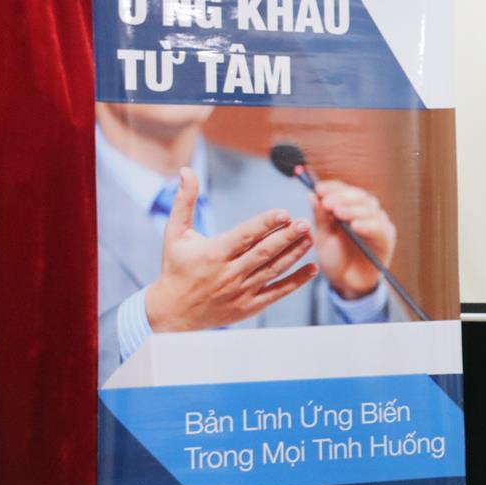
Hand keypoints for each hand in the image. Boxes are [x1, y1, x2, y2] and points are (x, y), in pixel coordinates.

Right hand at [144, 168, 317, 331]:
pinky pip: (277, 292)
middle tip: (305, 223)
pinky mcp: (250, 306)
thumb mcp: (175, 234)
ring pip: (273, 270)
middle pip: (263, 253)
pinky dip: (296, 281)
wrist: (173, 313)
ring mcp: (241, 291)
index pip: (244, 236)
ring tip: (310, 238)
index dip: (265, 224)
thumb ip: (184, 202)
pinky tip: (313, 268)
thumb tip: (186, 171)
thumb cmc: (176, 268)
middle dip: (286, 237)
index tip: (284, 213)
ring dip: (294, 254)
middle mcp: (228, 273)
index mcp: (213, 254)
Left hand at [311, 179, 395, 298]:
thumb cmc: (335, 258)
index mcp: (349, 207)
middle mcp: (366, 212)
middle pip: (358, 196)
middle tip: (327, 202)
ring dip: (353, 210)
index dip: (332, 188)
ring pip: (369, 210)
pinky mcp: (386, 238)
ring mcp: (378, 223)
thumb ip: (320, 217)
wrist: (347, 283)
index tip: (318, 189)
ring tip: (338, 213)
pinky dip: (368, 225)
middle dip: (342, 198)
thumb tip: (311, 194)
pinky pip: (379, 228)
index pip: (343, 190)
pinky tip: (355, 226)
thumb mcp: (323, 237)